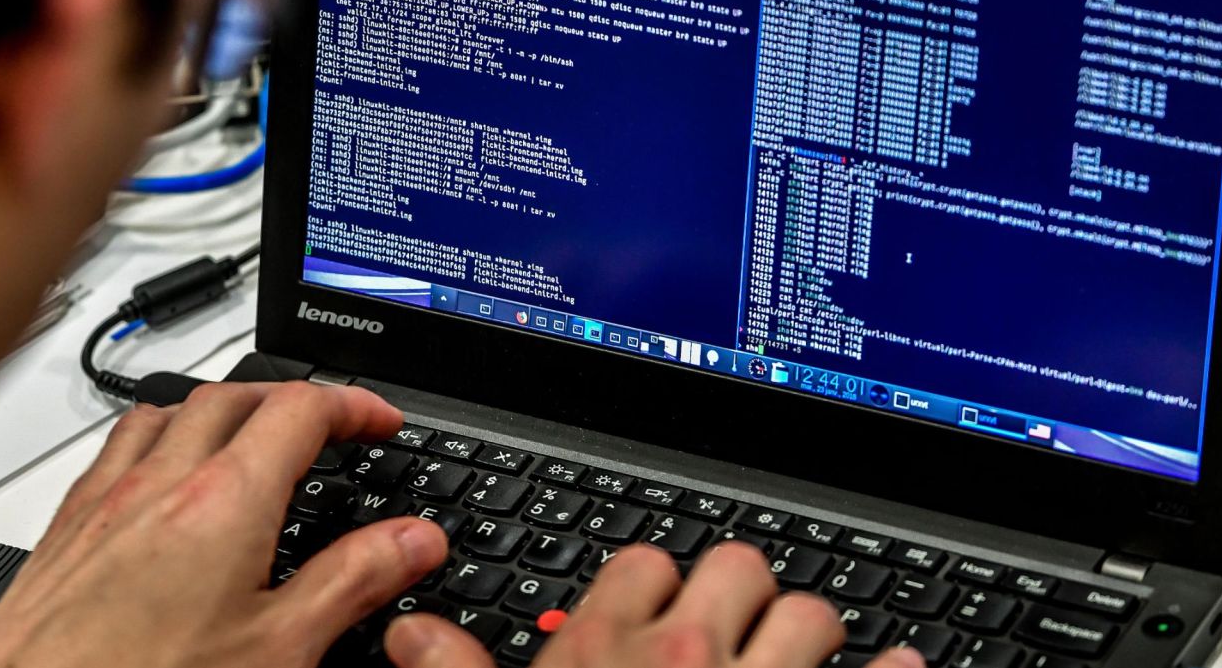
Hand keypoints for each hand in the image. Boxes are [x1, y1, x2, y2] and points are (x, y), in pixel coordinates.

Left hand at [0, 382, 449, 667]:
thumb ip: (353, 582)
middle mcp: (157, 485)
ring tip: (249, 434)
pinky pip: (112, 453)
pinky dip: (154, 441)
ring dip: (220, 409)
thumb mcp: (279, 650)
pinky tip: (157, 483)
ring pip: (166, 413)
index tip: (380, 422)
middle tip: (329, 425)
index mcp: (224, 501)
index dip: (354, 405)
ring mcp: (102, 505)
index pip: (302, 409)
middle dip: (291, 398)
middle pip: (234, 395)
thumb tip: (413, 540)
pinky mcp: (62, 534)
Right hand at [386, 543, 924, 667]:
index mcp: (601, 651)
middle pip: (735, 566)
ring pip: (809, 611)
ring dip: (809, 633)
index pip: (642, 563)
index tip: (658, 616)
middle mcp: (684, 656)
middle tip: (735, 638)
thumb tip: (412, 633)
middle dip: (739, 597)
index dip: (652, 589)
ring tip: (800, 663)